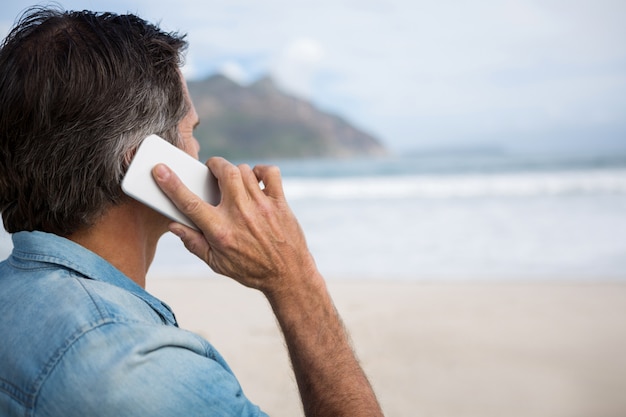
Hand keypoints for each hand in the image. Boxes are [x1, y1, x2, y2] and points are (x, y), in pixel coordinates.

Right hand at [153, 157, 317, 293]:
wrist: (288, 276)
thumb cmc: (251, 270)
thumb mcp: (217, 264)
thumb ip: (193, 243)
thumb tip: (173, 225)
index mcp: (220, 231)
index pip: (190, 202)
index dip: (171, 184)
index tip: (160, 170)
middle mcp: (240, 214)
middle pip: (223, 172)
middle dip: (214, 165)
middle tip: (212, 171)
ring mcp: (262, 206)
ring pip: (244, 170)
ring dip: (235, 171)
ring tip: (234, 182)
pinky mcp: (280, 203)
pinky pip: (270, 173)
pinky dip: (262, 171)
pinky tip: (257, 181)